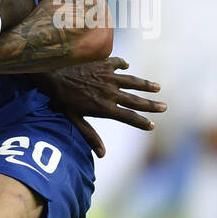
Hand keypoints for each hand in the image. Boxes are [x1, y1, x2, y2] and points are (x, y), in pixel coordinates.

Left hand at [38, 57, 165, 156]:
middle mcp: (110, 93)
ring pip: (132, 81)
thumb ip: (89, 136)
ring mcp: (108, 77)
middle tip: (164, 107)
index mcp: (105, 108)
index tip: (152, 125)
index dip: (141, 122)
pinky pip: (117, 63)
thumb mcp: (74, 119)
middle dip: (151, 105)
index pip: (128, 117)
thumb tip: (101, 154)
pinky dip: (123, 64)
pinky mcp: (103, 64)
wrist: (52, 74)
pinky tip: (127, 65)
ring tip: (157, 87)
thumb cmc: (60, 99)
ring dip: (146, 85)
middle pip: (136, 100)